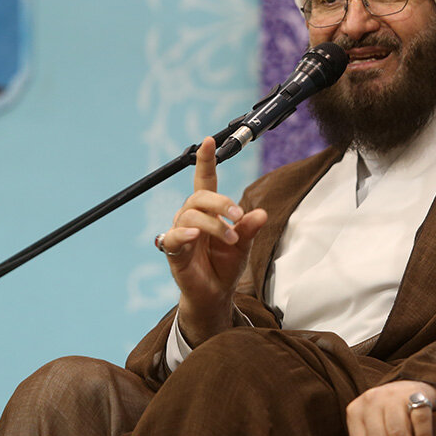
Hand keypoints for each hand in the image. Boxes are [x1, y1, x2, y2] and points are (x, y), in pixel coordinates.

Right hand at [158, 137, 266, 345]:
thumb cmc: (225, 265)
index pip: (204, 179)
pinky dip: (186, 234)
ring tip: (232, 238)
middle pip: (199, 196)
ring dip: (214, 224)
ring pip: (191, 215)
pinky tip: (197, 235)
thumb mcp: (243, 245)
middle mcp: (191, 216)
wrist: (214, 294)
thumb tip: (262, 213)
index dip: (205, 160)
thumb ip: (249, 228)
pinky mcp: (173, 251)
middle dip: (221, 202)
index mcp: (207, 210)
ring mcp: (181, 232)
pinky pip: (174, 237)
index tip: (209, 141)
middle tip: (239, 216)